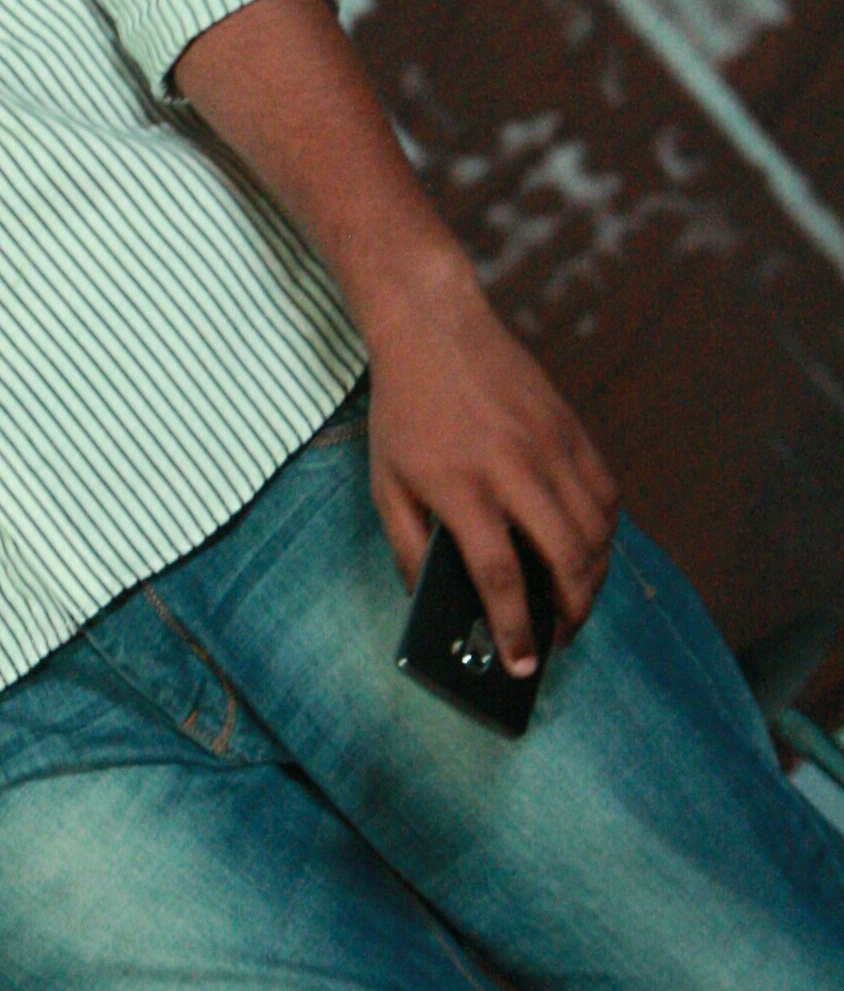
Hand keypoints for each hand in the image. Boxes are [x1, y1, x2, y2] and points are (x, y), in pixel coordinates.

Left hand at [360, 259, 620, 674]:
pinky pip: (606, 495)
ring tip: (571, 598)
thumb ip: (406, 544)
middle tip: (557, 635)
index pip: (499, 576)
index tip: (521, 664)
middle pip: (567, 561)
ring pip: (597, 533)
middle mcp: (513, 469)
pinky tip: (585, 547)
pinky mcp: (573, 429)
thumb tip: (429, 600)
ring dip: (593, 578)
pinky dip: (604, 532)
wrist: (433, 326)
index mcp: (460, 485)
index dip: (514, 629)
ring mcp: (549, 447)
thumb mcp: (385, 478)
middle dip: (571, 613)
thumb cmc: (405, 408)